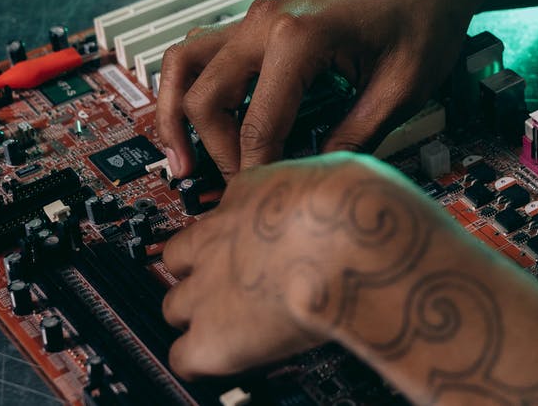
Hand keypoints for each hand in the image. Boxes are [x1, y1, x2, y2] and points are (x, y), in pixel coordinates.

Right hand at [155, 0, 495, 178]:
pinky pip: (206, 49)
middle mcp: (266, 20)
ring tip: (182, 160)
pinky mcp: (263, 18)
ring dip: (177, 112)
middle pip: (205, 96)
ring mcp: (259, 15)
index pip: (258, 124)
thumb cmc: (424, 23)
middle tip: (239, 188)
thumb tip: (312, 177)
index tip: (266, 200)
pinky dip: (192, 84)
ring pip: (186, 63)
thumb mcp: (401, 91)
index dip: (258, 172)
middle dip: (216, 150)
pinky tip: (201, 121)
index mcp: (300, 37)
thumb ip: (354, 137)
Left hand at [160, 152, 440, 378]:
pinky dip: (201, 362)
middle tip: (239, 288)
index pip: (226, 211)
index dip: (241, 234)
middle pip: (179, 257)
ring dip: (200, 318)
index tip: (260, 244)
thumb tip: (344, 190)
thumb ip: (327, 190)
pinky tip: (231, 360)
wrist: (355, 243)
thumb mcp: (342, 175)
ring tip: (235, 329)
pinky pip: (184, 358)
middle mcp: (219, 236)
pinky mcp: (212, 337)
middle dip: (203, 273)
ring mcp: (207, 288)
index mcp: (253, 192)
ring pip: (174, 307)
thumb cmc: (363, 208)